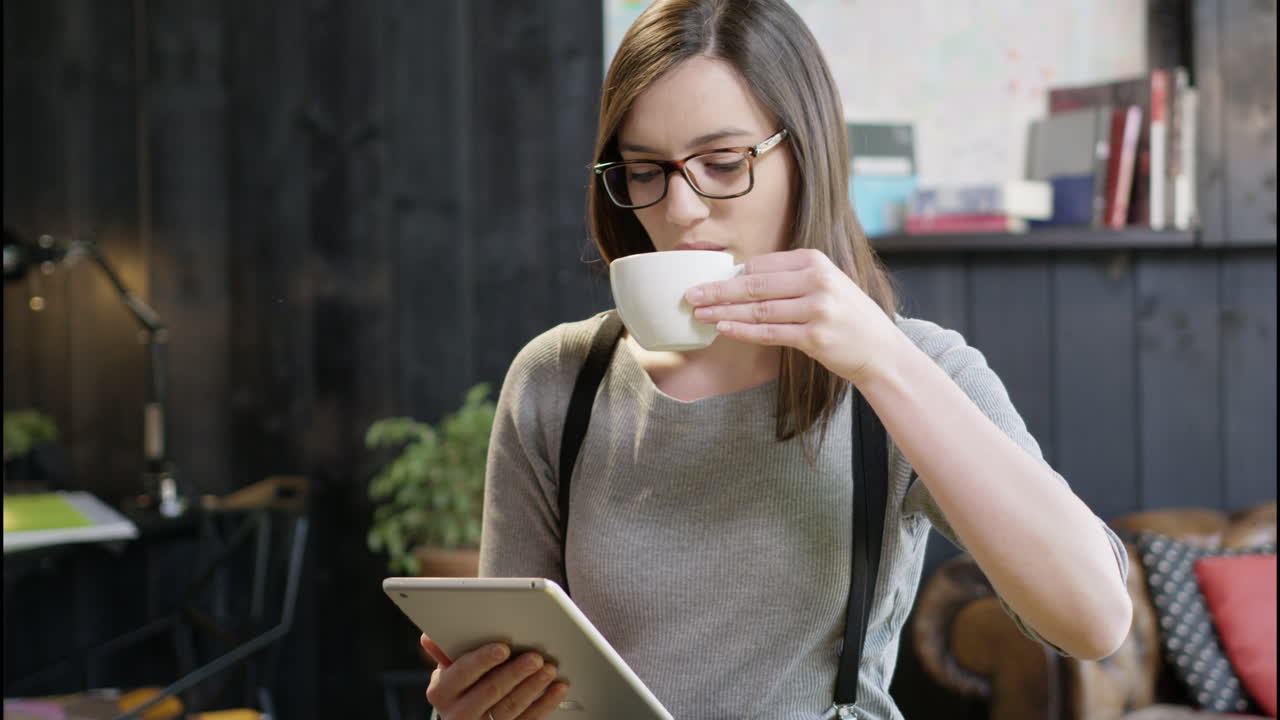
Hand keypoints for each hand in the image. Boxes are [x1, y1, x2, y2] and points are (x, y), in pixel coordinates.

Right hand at [421, 634, 568, 719]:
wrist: (466, 719)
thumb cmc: (461, 685)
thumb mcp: (448, 669)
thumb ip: (446, 651)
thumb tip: (429, 637)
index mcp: (441, 692)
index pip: (461, 674)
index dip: (482, 660)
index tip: (502, 647)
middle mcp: (458, 713)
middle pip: (489, 692)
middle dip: (514, 673)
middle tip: (534, 657)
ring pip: (509, 709)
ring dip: (532, 688)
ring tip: (548, 670)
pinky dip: (545, 704)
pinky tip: (556, 689)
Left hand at [685, 248, 900, 384]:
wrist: (880, 348)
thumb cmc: (846, 316)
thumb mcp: (824, 284)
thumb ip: (788, 279)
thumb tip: (738, 279)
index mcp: (815, 261)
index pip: (761, 264)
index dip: (731, 275)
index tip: (708, 281)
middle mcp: (817, 281)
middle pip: (755, 284)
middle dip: (718, 291)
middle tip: (690, 295)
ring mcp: (817, 309)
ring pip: (758, 310)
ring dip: (724, 313)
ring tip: (700, 314)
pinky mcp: (814, 337)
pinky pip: (769, 333)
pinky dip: (743, 332)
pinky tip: (723, 330)